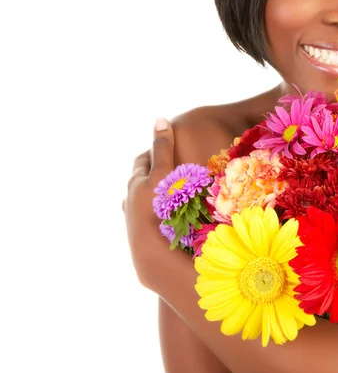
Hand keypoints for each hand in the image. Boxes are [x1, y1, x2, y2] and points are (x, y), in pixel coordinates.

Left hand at [122, 118, 175, 284]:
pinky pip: (150, 220)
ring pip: (143, 202)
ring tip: (172, 196)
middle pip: (140, 180)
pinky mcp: (141, 238)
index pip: (144, 159)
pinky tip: (170, 219)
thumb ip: (163, 148)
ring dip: (155, 196)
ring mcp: (134, 220)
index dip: (156, 151)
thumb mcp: (163, 173)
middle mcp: (130, 200)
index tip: (168, 147)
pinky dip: (158, 214)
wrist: (152, 254)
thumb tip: (160, 119)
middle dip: (153, 173)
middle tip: (172, 170)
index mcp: (137, 183)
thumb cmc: (160, 209)